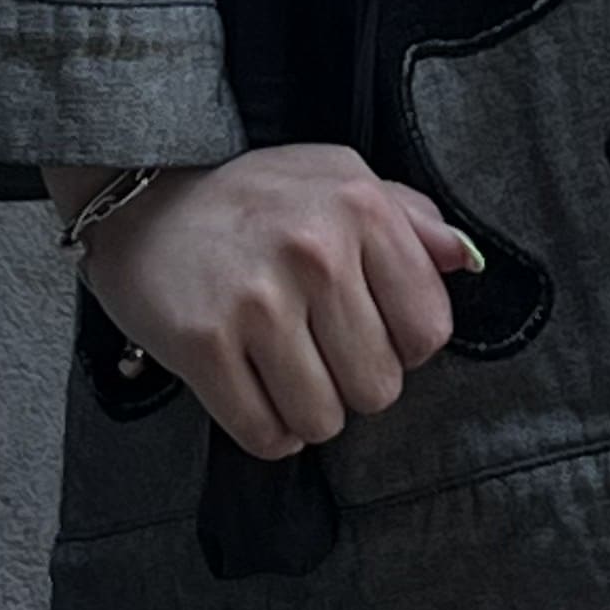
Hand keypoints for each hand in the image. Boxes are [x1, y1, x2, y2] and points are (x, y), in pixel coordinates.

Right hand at [46, 147, 485, 462]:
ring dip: (308, 411)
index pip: (429, 331)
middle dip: (353, 382)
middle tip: (319, 348)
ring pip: (323, 421)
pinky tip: (254, 389)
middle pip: (378, 388)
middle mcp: (314, 252)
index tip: (371, 327)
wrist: (144, 200)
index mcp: (360, 207)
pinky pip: (263, 433)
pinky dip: (266, 430)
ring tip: (285, 368)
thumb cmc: (255, 197)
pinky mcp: (203, 344)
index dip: (403, 344)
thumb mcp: (338, 176)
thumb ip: (410, 216)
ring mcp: (256, 301)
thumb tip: (465, 260)